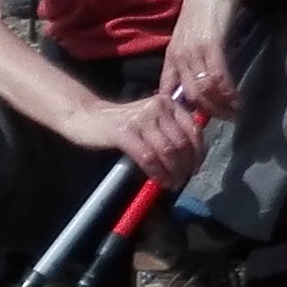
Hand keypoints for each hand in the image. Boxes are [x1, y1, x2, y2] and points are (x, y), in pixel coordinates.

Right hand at [76, 81, 207, 189]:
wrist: (87, 116)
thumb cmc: (122, 123)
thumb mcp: (151, 120)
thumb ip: (170, 130)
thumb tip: (191, 158)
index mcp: (169, 103)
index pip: (193, 129)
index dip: (198, 151)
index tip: (196, 167)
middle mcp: (158, 108)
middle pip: (182, 141)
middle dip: (186, 165)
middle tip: (184, 179)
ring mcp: (141, 119)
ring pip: (167, 150)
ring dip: (173, 171)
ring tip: (173, 183)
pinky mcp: (124, 132)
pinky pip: (148, 157)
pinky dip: (156, 172)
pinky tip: (158, 180)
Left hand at [162, 0, 251, 120]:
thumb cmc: (207, 9)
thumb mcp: (191, 35)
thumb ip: (189, 58)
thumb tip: (193, 83)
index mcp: (172, 55)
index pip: (168, 92)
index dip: (179, 111)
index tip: (194, 122)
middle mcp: (179, 55)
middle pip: (189, 94)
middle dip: (206, 111)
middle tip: (222, 121)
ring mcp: (195, 50)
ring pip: (204, 88)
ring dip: (220, 105)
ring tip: (234, 114)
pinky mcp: (212, 44)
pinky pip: (218, 75)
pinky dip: (228, 91)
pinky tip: (237, 99)